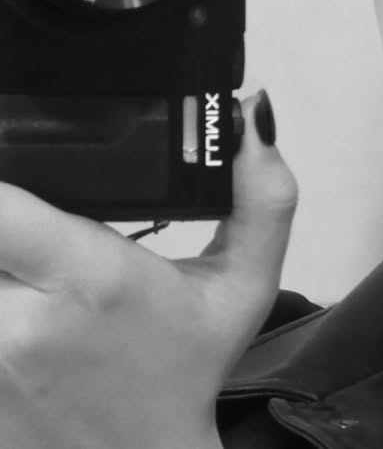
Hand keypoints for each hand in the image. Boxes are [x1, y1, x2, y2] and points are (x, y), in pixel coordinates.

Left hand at [0, 91, 297, 448]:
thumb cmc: (189, 366)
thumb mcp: (246, 284)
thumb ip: (262, 196)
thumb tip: (250, 109)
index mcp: (89, 279)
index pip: (0, 206)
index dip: (10, 179)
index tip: (26, 156)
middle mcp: (15, 320)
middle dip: (9, 217)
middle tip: (38, 219)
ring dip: (3, 252)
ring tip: (31, 255)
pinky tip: (23, 293)